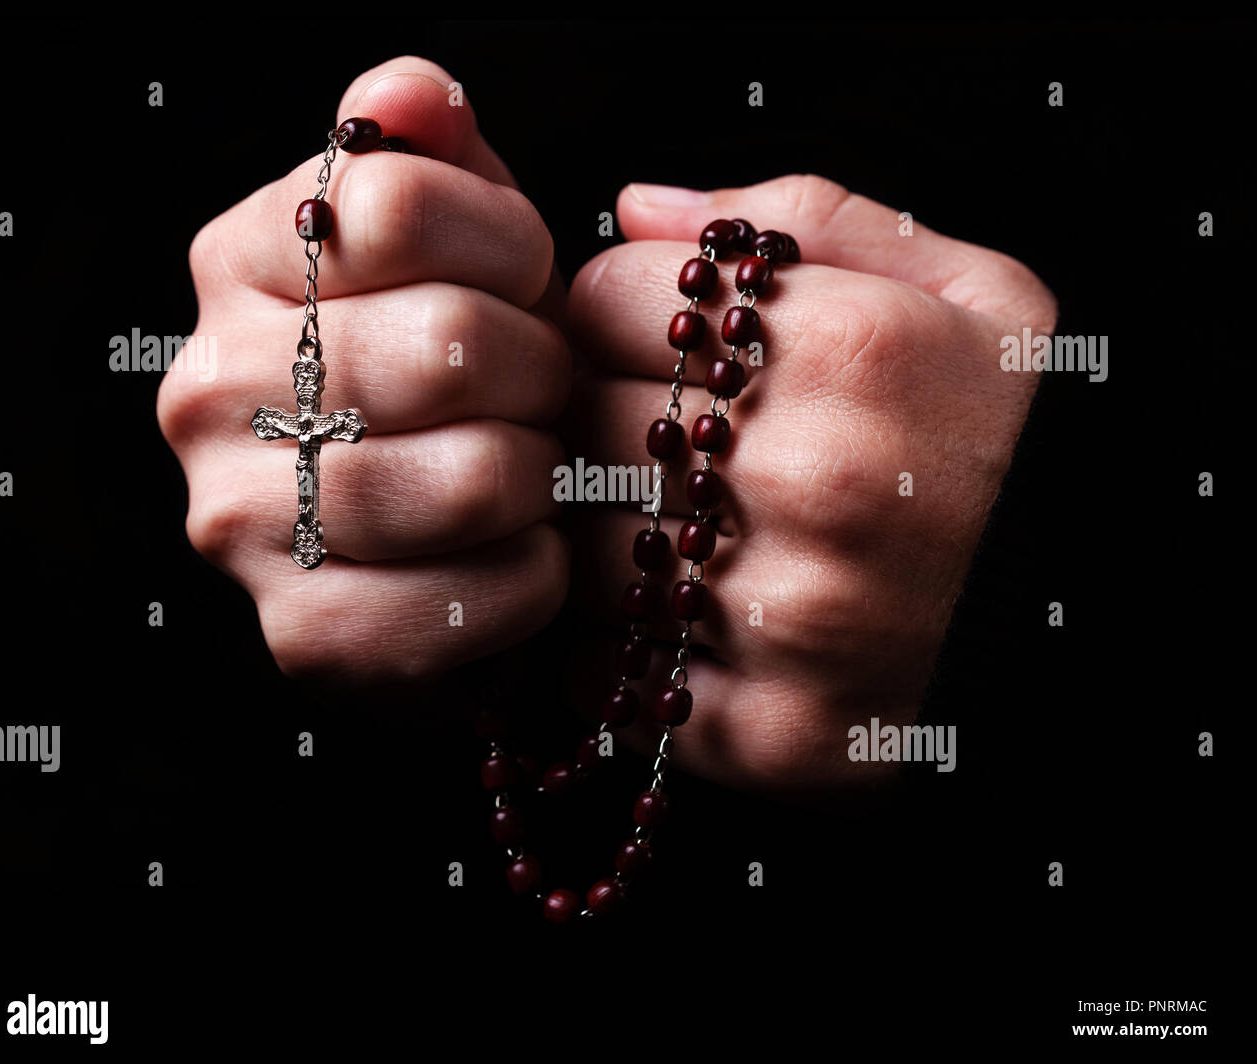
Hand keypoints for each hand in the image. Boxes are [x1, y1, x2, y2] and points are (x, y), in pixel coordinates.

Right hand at [158, 57, 569, 682]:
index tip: (527, 285)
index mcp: (242, 264)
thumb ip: (429, 158)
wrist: (441, 539)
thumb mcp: (454, 245)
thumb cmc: (462, 380)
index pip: (401, 202)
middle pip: (453, 344)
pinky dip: (531, 583)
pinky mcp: (298, 634)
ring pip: (472, 475)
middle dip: (543, 374)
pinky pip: (462, 602)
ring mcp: (240, 518)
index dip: (513, 245)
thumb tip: (413, 97)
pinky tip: (524, 560)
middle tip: (543, 398)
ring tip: (534, 475)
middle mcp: (212, 385)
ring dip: (542, 479)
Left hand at [566, 176, 1056, 788]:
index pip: (603, 301)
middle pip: (580, 426)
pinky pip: (606, 681)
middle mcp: (811, 483)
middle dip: (602, 422)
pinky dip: (612, 651)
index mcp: (852, 350)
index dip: (612, 314)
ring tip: (680, 531)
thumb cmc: (1029, 438)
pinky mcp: (776, 732)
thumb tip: (637, 206)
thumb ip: (805, 215)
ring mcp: (790, 620)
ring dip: (602, 536)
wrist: (1109, 611)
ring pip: (578, 553)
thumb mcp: (975, 289)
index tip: (650, 341)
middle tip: (660, 440)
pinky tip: (678, 622)